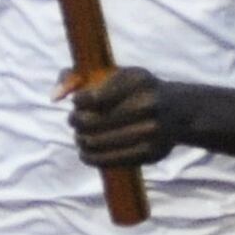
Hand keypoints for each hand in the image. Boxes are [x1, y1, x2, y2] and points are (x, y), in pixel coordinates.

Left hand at [60, 66, 187, 166]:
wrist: (180, 111)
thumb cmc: (138, 90)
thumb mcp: (118, 74)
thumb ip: (78, 77)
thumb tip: (54, 96)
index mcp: (138, 80)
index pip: (89, 98)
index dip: (78, 102)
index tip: (81, 102)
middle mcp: (147, 104)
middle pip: (89, 122)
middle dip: (76, 121)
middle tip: (77, 121)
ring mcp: (151, 130)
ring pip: (94, 142)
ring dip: (81, 140)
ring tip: (82, 135)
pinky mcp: (150, 152)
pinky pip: (107, 160)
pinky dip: (90, 157)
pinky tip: (87, 151)